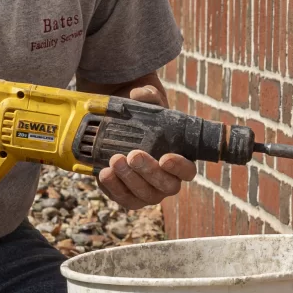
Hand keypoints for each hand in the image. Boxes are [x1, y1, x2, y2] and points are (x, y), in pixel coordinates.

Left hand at [97, 84, 195, 208]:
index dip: (179, 167)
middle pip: (165, 186)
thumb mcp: (145, 101)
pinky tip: (104, 173)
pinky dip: (112, 187)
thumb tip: (140, 95)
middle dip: (149, 172)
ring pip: (143, 195)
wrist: (115, 124)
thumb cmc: (140, 115)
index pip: (187, 171)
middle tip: (133, 155)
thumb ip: (147, 96)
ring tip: (115, 160)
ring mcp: (146, 190)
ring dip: (128, 180)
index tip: (165, 158)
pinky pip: (122, 197)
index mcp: (178, 161)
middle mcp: (165, 180)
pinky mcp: (126, 194)